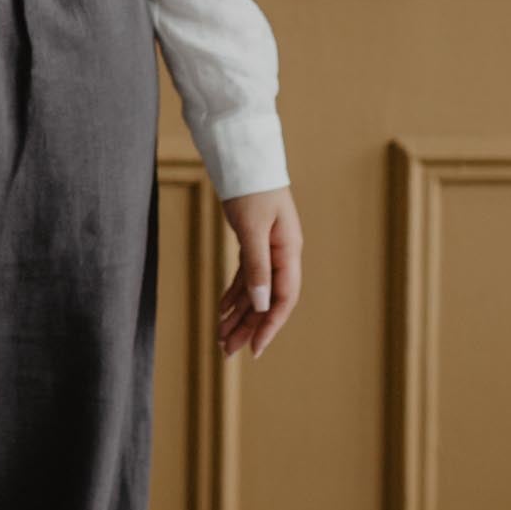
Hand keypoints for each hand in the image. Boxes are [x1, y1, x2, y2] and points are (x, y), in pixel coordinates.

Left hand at [215, 183, 301, 359]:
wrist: (246, 157)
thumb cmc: (251, 188)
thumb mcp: (252, 228)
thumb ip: (257, 266)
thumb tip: (263, 305)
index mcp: (289, 252)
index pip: (284, 299)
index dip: (270, 326)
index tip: (254, 350)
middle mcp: (283, 254)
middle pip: (268, 300)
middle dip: (249, 327)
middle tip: (227, 351)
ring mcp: (270, 249)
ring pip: (256, 291)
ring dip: (239, 315)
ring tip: (221, 337)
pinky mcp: (255, 243)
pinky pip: (247, 276)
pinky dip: (234, 294)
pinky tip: (222, 310)